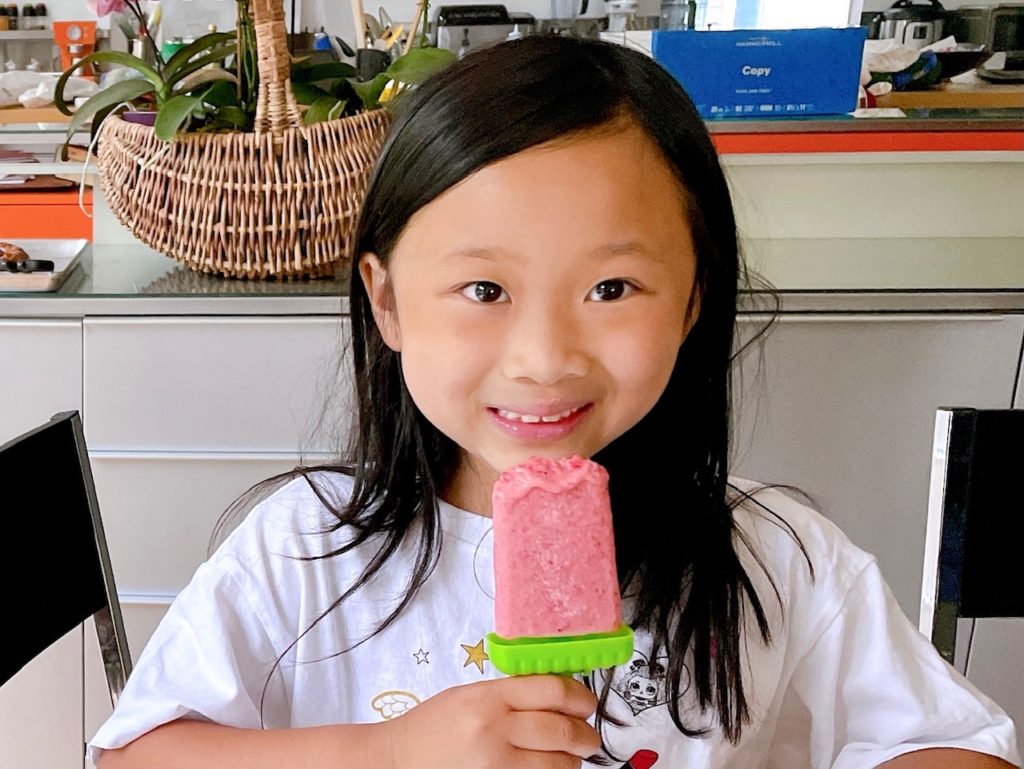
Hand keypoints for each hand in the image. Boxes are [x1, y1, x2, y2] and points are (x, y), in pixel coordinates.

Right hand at [382, 674, 600, 768]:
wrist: (397, 759)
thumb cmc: (433, 726)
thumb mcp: (470, 695)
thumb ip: (511, 693)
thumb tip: (559, 693)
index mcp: (489, 697)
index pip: (551, 689)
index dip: (579, 696)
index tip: (585, 703)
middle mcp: (494, 729)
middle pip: (560, 729)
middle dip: (585, 735)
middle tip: (589, 738)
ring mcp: (495, 764)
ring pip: (556, 763)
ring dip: (572, 761)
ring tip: (572, 758)